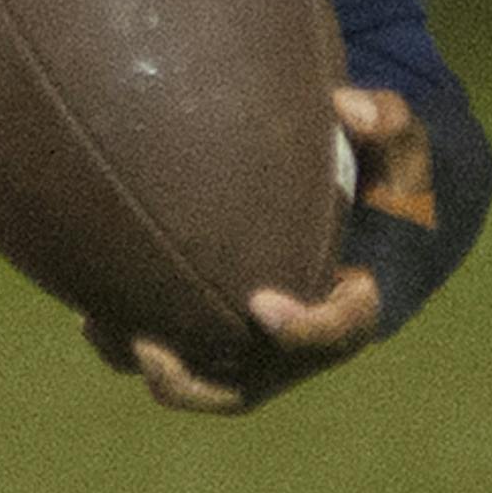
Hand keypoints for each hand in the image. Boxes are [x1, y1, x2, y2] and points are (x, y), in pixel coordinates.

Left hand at [86, 84, 432, 413]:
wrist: (372, 225)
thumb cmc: (385, 184)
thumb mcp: (400, 151)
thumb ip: (388, 123)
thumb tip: (347, 105)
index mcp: (359, 305)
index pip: (341, 333)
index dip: (305, 329)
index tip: (263, 304)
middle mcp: (306, 346)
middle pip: (254, 386)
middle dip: (199, 381)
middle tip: (151, 348)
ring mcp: (263, 353)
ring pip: (206, 385)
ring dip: (154, 370)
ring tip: (101, 330)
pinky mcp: (227, 341)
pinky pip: (182, 360)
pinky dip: (135, 347)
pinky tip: (91, 314)